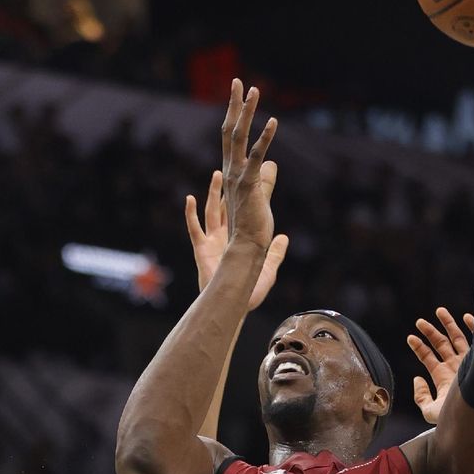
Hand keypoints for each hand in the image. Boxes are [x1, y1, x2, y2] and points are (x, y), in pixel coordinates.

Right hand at [185, 170, 288, 308]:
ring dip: (214, 193)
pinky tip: (189, 199)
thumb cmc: (249, 291)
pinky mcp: (201, 250)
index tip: (247, 182)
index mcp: (238, 241)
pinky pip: (194, 228)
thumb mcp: (267, 267)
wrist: (234, 306)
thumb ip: (275, 252)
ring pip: (212, 211)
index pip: (241, 214)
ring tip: (217, 174)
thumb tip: (283, 237)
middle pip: (225, 207)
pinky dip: (190, 213)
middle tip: (232, 168)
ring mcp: (212, 243)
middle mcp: (224, 238)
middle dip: (228, 188)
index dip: (243, 198)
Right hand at [220, 79, 277, 250]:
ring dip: (246, 113)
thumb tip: (273, 165)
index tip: (239, 96)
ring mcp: (237, 178)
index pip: (232, 139)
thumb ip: (266, 180)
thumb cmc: (251, 229)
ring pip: (238, 138)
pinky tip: (273, 122)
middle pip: (230, 132)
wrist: (244, 251)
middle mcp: (230, 172)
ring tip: (253, 90)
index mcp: (232, 175)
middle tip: (238, 81)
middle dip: (234, 105)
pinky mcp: (249, 185)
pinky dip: (265, 139)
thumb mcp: (261, 199)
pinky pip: (257, 157)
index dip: (235, 116)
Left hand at [406, 307, 473, 424]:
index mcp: (443, 377)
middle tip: (419, 322)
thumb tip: (417, 379)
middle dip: (430, 332)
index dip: (419, 347)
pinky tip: (466, 317)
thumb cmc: (458, 416)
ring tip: (439, 310)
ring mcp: (468, 361)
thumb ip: (420, 398)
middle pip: (440, 344)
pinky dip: (473, 326)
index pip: (428, 358)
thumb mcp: (431, 412)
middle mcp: (455, 366)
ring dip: (448, 324)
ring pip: (457, 337)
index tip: (410, 338)